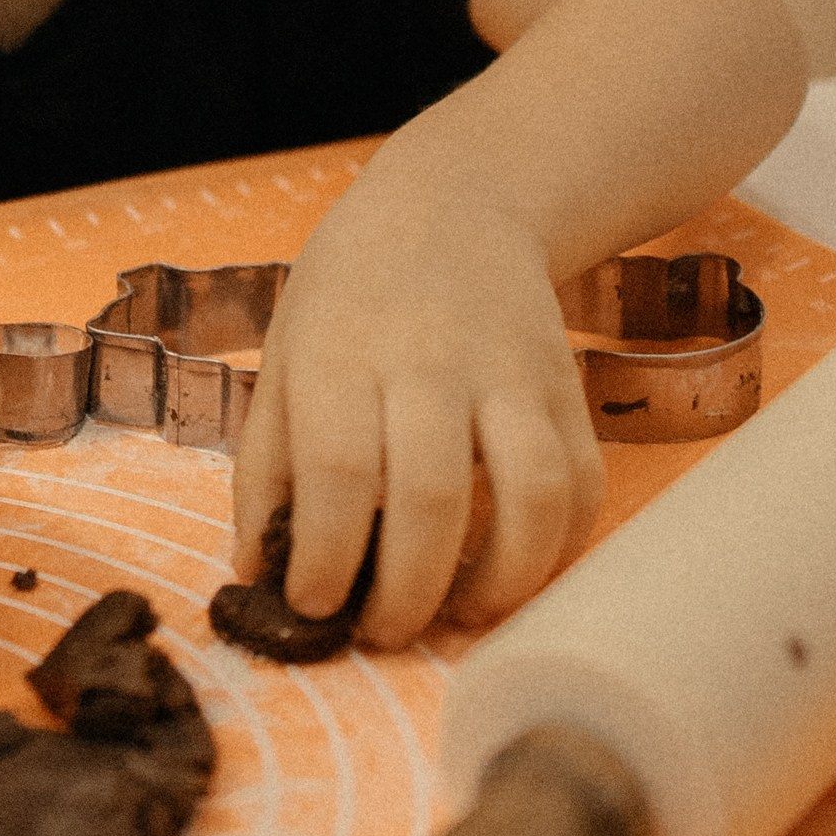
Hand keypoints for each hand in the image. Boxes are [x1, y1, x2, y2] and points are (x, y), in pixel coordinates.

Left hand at [231, 175, 604, 647]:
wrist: (453, 205)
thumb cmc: (349, 294)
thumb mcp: (283, 356)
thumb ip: (265, 466)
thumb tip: (254, 574)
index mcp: (343, 352)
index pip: (339, 470)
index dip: (327, 556)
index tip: (314, 605)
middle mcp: (431, 361)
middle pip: (433, 496)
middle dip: (407, 591)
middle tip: (380, 631)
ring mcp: (511, 374)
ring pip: (530, 494)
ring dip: (500, 581)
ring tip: (456, 617)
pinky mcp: (565, 389)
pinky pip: (581, 485)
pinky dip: (558, 550)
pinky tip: (513, 576)